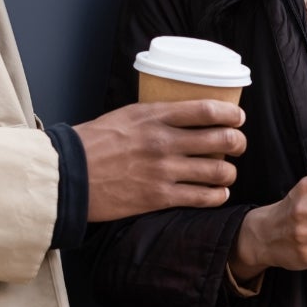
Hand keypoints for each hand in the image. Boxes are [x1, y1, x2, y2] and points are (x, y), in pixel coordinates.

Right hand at [77, 101, 246, 222]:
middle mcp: (164, 141)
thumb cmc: (92, 143)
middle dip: (238, 142)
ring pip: (218, 170)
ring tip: (227, 172)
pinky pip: (202, 197)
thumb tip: (178, 116)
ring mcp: (163, 170)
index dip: (231, 114)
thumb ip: (154, 116)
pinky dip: (217, 195)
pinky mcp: (159, 197)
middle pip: (221, 139)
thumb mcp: (125, 116)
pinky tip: (218, 193)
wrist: (68, 175)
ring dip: (229, 171)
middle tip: (238, 145)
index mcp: (154, 115)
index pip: (207, 110)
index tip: (238, 118)